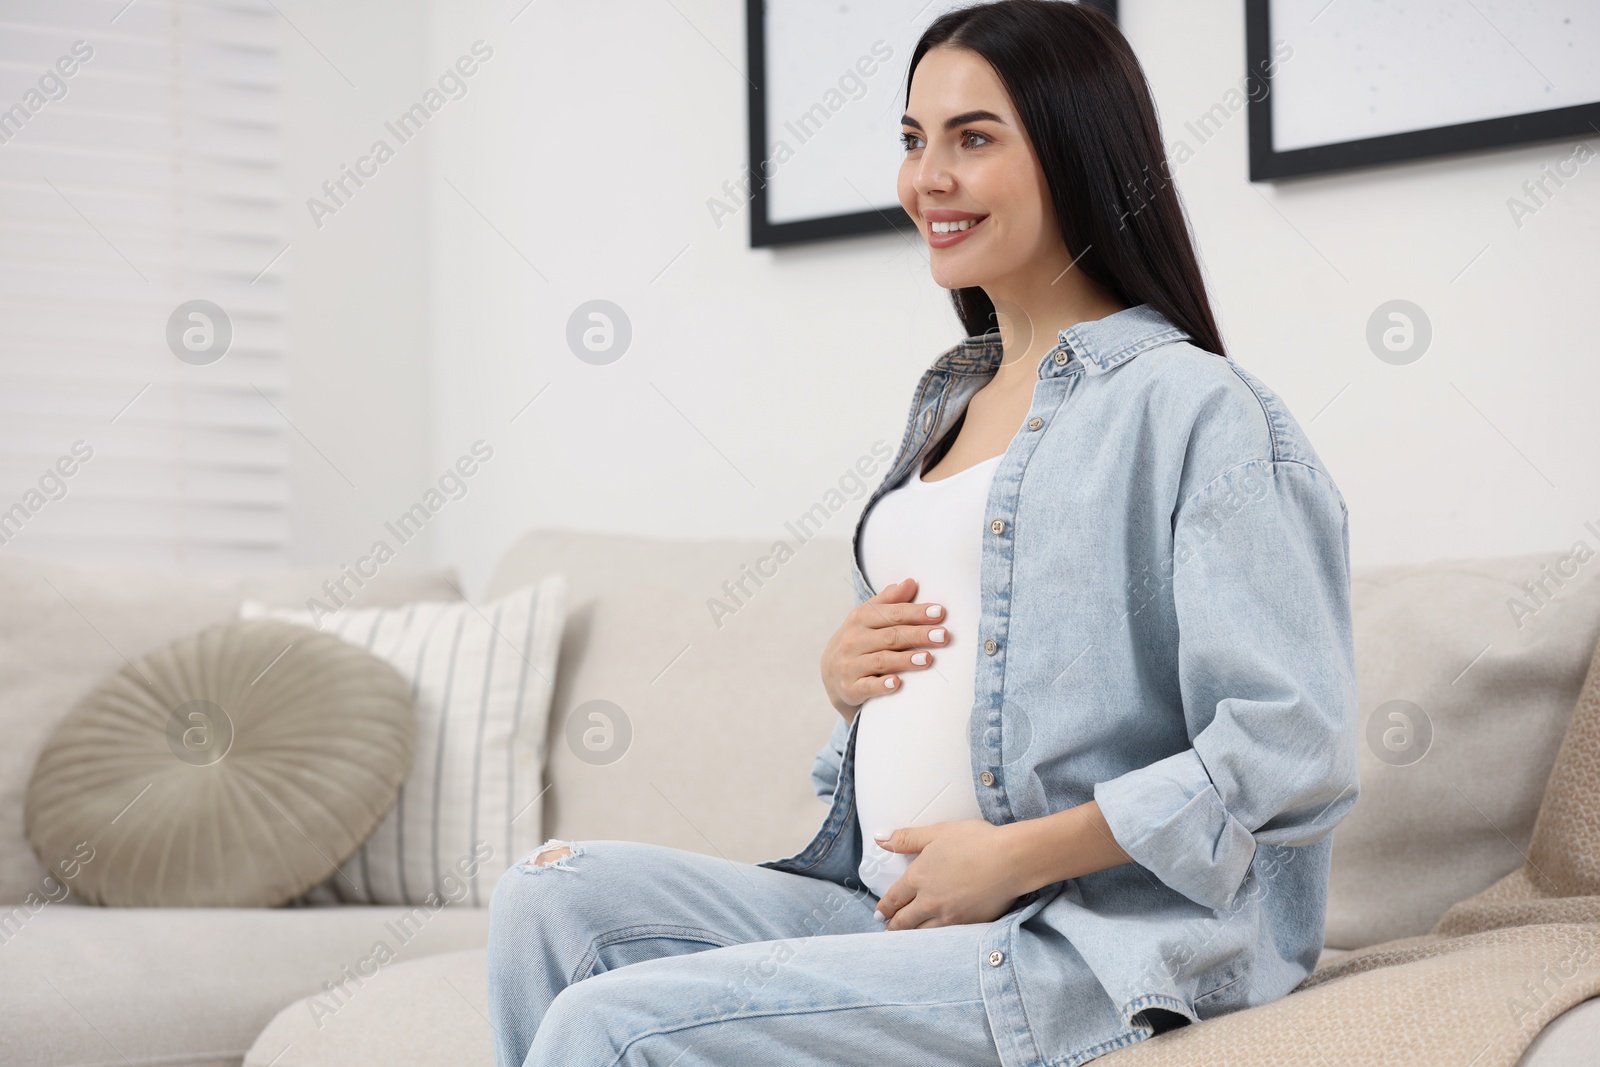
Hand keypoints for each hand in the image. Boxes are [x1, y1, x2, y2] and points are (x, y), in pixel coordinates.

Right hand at [820, 577, 947, 722]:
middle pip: (890, 636)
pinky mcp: (850, 688)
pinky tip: (897, 683)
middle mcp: (853, 640)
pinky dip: (882, 685)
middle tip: (943, 636)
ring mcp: (850, 665)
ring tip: (928, 659)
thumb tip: (911, 582)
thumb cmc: (859, 639)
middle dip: (918, 635)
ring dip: (905, 660)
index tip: (939, 613)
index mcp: (859, 618)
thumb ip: (889, 600)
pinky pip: (867, 687)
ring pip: (881, 661)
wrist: (831, 672)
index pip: (891, 613)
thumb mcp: (868, 617)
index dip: (916, 613)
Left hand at [872, 819, 1023, 929]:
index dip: (884, 907)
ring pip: (922, 933)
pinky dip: (933, 942)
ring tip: (905, 939)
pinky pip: (944, 938)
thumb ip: (906, 838)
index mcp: (918, 877)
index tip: (880, 914)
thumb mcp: (937, 833)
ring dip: (910, 937)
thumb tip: (880, 840)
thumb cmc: (977, 841)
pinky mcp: (968, 925)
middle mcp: (929, 901)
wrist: (1011, 860)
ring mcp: (949, 916)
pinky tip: (933, 942)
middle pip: (904, 920)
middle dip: (893, 926)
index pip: (894, 898)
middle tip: (887, 930)